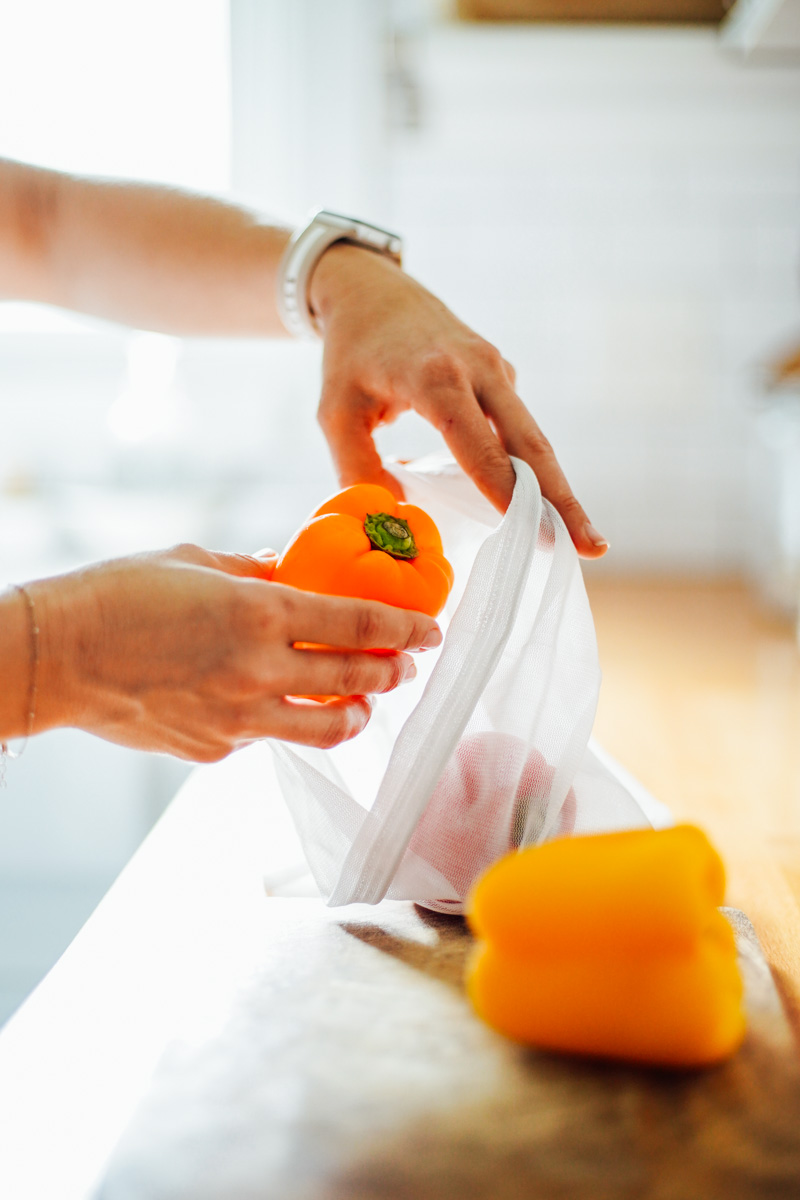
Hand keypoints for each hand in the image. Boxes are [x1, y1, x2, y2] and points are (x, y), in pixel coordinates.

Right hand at [30, 544, 440, 760]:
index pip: (361, 623)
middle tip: (405, 667)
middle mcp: (261, 669)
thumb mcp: (193, 561)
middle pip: (356, 678)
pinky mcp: (216, 748)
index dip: (406, 628)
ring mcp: (240, 717)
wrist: (58, 656)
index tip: (430, 631)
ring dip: (356, 715)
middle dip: (392, 673)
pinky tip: (274, 709)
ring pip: (327, 729)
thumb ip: (251, 571)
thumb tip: (284, 571)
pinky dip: (282, 723)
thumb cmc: (118, 595)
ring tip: (363, 706)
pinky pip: (266, 738)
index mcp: (262, 612)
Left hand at [310, 244, 607, 558]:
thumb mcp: (335, 412)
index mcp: (435, 377)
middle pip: (530, 445)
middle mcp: (477, 368)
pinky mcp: (500, 375)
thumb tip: (393, 516)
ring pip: (534, 438)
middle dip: (562, 500)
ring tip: (583, 539)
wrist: (372, 290)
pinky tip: (541, 508)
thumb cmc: (349, 355)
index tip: (538, 533)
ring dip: (558, 489)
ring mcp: (495, 369)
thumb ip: (356, 468)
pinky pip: (518, 427)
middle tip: (592, 547)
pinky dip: (533, 468)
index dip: (510, 495)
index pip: (480, 449)